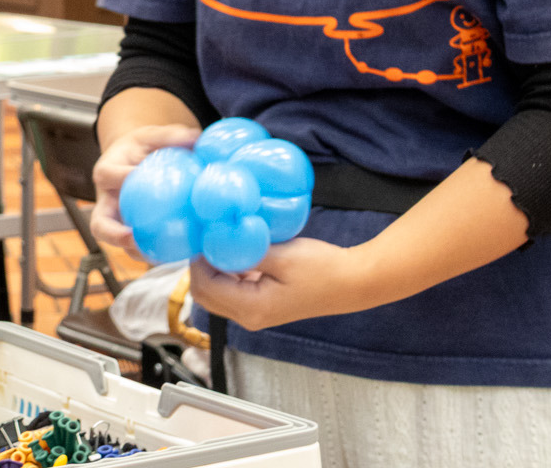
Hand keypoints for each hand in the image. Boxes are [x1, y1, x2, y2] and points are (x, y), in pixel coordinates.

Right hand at [90, 124, 200, 249]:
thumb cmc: (141, 148)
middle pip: (99, 223)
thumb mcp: (151, 136)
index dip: (122, 179)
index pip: (108, 176)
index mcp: (106, 172)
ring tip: (159, 255)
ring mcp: (115, 221)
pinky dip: (152, 253)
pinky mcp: (128, 233)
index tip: (141, 178)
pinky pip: (136, 247)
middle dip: (113, 234)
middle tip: (134, 238)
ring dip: (135, 251)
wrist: (132, 160)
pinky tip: (176, 254)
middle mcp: (105, 201)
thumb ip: (170, 135)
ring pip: (119, 243)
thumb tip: (197, 137)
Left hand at [187, 236, 377, 331]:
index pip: (204, 287)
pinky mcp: (262, 306)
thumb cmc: (322, 269)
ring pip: (217, 293)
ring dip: (214, 267)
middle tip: (207, 235)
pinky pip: (232, 290)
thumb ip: (244, 251)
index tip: (201, 233)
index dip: (197, 260)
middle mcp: (249, 317)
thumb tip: (215, 241)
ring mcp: (255, 314)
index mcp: (251, 308)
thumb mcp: (280, 255)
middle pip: (205, 295)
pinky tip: (237, 250)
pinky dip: (227, 272)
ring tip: (221, 239)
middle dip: (200, 265)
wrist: (352, 282)